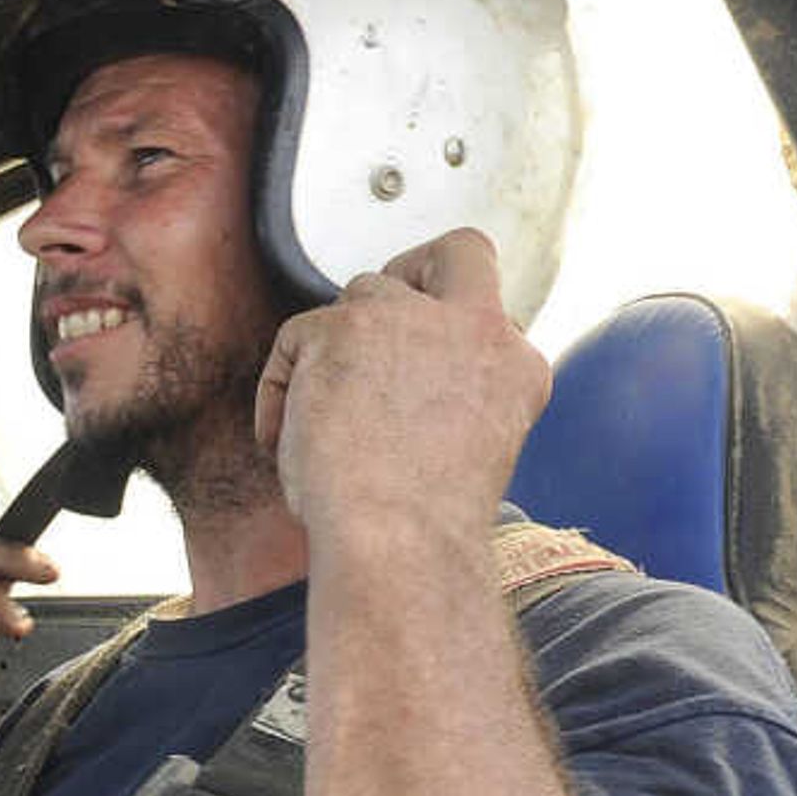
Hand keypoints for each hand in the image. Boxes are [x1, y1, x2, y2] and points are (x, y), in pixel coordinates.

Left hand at [255, 227, 549, 552]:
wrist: (398, 543)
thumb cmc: (421, 528)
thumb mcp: (466, 451)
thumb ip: (447, 396)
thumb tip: (384, 382)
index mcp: (515, 368)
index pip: (491, 312)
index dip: (452, 319)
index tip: (423, 345)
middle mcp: (477, 329)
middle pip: (456, 252)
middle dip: (414, 268)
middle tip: (368, 326)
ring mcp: (410, 319)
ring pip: (360, 297)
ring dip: (334, 349)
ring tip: (316, 424)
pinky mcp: (345, 326)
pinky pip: (296, 340)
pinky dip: (281, 390)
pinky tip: (286, 442)